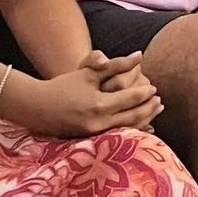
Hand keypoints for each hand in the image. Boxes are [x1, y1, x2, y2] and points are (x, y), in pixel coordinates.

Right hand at [15, 52, 163, 136]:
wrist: (37, 107)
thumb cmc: (63, 85)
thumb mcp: (89, 72)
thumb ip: (117, 64)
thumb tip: (140, 55)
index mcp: (99, 104)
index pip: (130, 99)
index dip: (145, 93)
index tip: (155, 88)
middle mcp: (99, 123)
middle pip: (133, 116)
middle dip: (149, 108)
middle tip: (160, 101)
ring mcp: (95, 135)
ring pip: (127, 129)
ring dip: (144, 120)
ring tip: (154, 111)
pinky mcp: (91, 141)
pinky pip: (117, 136)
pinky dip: (131, 130)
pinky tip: (140, 126)